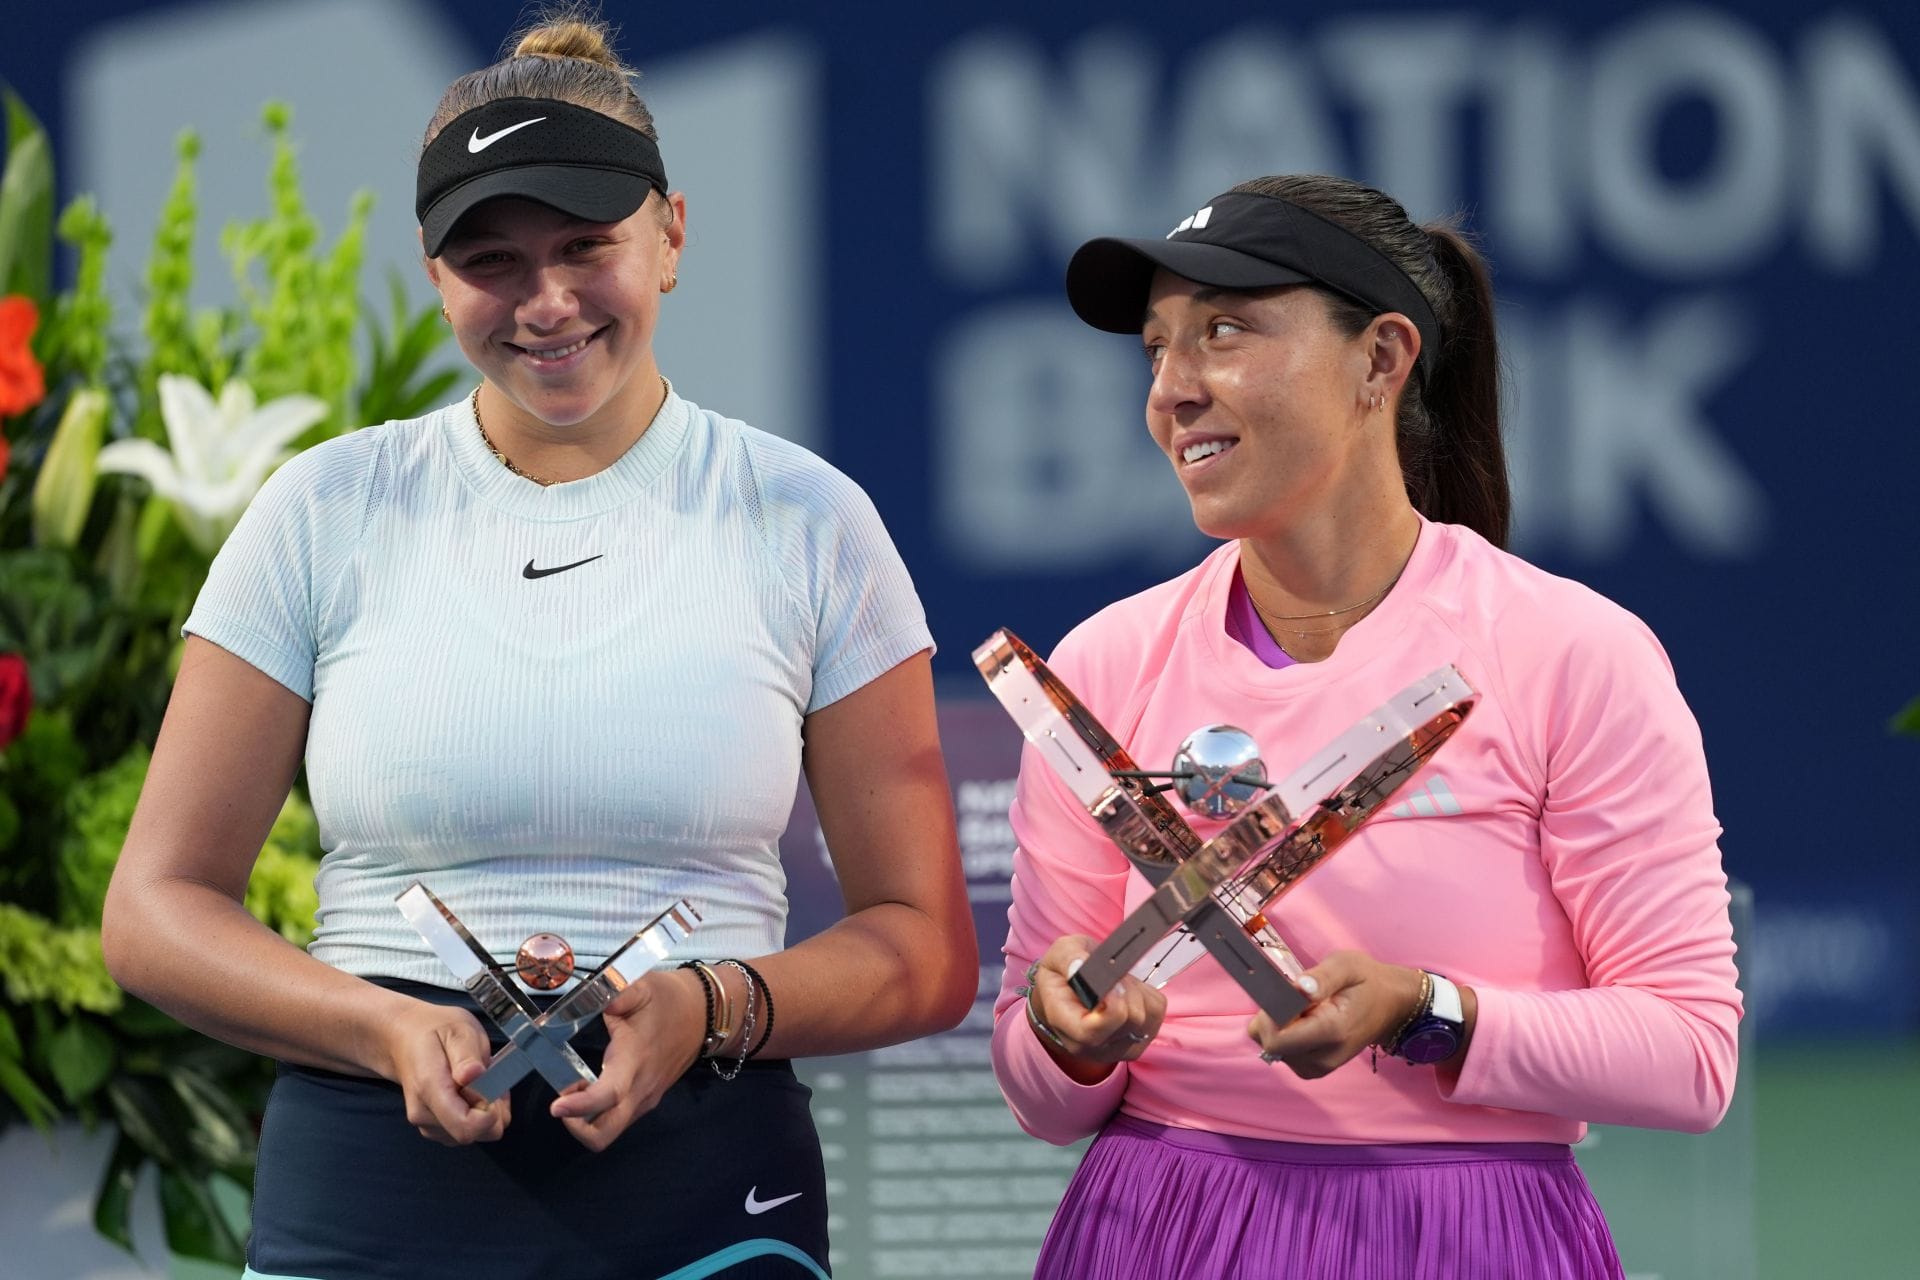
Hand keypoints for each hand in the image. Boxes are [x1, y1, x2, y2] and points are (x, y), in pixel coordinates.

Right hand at [381, 999, 511, 1145]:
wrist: (405, 1039)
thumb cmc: (435, 1031)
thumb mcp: (457, 1030)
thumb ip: (466, 1056)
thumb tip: (474, 1076)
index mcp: (429, 1090)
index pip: (466, 1127)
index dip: (491, 1115)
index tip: (496, 1088)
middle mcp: (424, 1115)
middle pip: (473, 1134)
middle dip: (494, 1111)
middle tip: (494, 1077)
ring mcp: (427, 1125)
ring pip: (474, 1135)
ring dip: (488, 1112)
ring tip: (483, 1080)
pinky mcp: (434, 1129)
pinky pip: (466, 1132)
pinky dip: (478, 1115)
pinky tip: (475, 1090)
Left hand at [549, 967, 706, 1150]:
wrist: (704, 1014)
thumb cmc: (669, 1000)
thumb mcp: (642, 987)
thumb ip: (615, 993)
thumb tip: (589, 997)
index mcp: (635, 1060)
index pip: (608, 1095)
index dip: (580, 1106)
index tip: (556, 1106)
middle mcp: (641, 1089)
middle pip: (604, 1134)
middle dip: (576, 1127)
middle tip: (562, 1101)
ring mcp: (645, 1099)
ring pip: (609, 1130)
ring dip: (584, 1120)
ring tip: (576, 1088)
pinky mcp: (647, 1100)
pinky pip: (617, 1120)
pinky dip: (598, 1113)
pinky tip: (592, 1086)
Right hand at [1025, 935, 1165, 1081]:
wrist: (1067, 995)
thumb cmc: (1063, 973)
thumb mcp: (1060, 952)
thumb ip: (1069, 958)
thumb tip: (1082, 967)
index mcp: (1062, 1024)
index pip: (1092, 1033)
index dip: (1112, 1006)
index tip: (1112, 980)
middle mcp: (1088, 1046)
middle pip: (1130, 1020)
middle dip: (1127, 989)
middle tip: (1112, 976)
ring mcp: (1114, 1050)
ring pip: (1147, 1016)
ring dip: (1137, 992)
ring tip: (1117, 985)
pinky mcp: (1136, 1045)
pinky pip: (1156, 1015)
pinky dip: (1147, 998)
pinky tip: (1128, 994)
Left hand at [1246, 950, 1423, 1077]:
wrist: (1389, 1006)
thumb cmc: (1367, 981)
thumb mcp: (1348, 965)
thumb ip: (1322, 977)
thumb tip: (1299, 988)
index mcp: (1332, 1032)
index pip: (1276, 1039)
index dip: (1270, 1013)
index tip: (1284, 991)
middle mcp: (1324, 1058)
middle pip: (1270, 1044)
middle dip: (1272, 1016)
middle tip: (1295, 996)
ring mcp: (1318, 1068)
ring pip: (1272, 1048)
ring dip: (1278, 1025)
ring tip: (1305, 1008)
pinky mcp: (1313, 1069)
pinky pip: (1281, 1052)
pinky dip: (1284, 1034)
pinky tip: (1303, 1020)